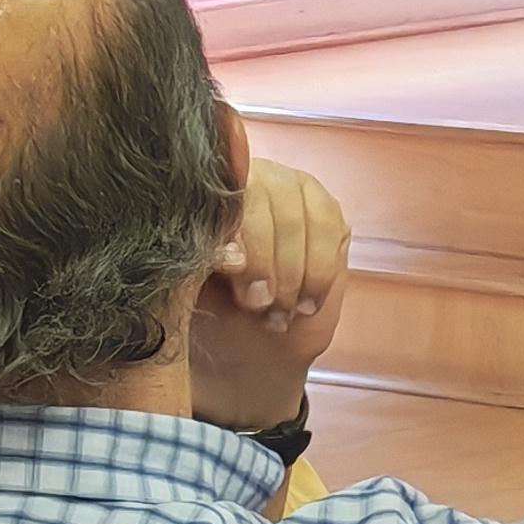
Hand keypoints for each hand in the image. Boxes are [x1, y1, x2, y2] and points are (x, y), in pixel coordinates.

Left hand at [192, 160, 351, 436]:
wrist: (246, 348)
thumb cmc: (209, 316)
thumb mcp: (191, 293)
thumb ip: (202, 264)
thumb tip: (227, 253)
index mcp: (205, 188)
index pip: (226, 189)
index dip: (237, 228)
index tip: (231, 270)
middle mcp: (251, 176)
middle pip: (272, 197)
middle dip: (269, 259)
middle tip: (260, 306)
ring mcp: (292, 188)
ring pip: (306, 216)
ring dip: (298, 272)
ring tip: (281, 313)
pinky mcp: (324, 212)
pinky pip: (331, 230)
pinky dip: (320, 273)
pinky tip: (305, 304)